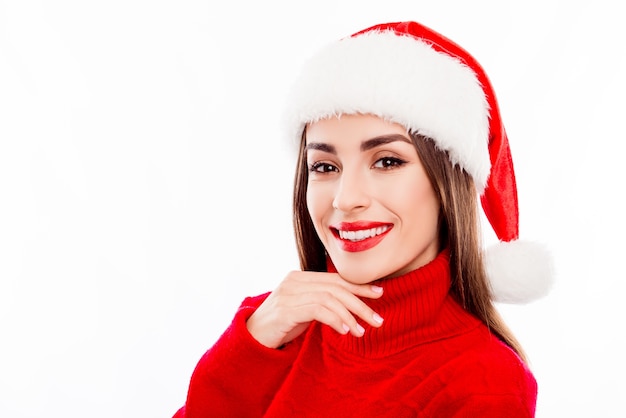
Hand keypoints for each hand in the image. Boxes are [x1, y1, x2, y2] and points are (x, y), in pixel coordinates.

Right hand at [246, 270, 383, 348]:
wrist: (252, 337)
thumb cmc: (282, 325)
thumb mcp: (305, 309)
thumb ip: (322, 302)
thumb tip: (353, 304)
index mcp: (300, 277)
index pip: (335, 278)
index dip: (359, 285)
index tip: (380, 293)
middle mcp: (294, 280)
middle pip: (336, 287)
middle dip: (360, 303)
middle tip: (378, 319)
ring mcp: (289, 294)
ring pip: (330, 298)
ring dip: (350, 316)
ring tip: (362, 331)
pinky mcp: (286, 309)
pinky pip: (317, 310)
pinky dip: (334, 319)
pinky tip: (344, 330)